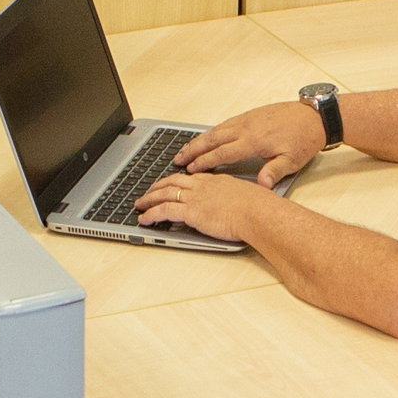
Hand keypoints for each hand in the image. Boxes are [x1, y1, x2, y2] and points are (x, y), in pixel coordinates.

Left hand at [132, 168, 276, 244]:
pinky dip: (151, 214)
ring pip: (163, 195)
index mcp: (214, 181)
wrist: (258, 212)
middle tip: (147, 193)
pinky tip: (144, 220)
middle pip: (171, 183)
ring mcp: (195, 198)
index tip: (167, 184)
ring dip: (148, 200)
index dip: (173, 181)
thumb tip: (233, 205)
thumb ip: (233, 198)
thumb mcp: (244, 196)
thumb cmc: (258, 207)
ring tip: (139, 205)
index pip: (188, 178)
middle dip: (156, 188)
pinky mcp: (191, 212)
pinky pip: (164, 211)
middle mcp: (201, 186)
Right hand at [176, 101, 324, 189]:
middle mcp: (247, 127)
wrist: (315, 116)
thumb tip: (262, 186)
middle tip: (177, 159)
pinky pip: (225, 123)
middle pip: (213, 139)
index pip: (223, 153)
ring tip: (185, 149)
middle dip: (193, 149)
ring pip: (217, 130)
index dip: (205, 162)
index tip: (191, 169)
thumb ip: (273, 172)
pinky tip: (207, 136)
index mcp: (254, 141)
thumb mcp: (292, 161)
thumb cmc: (304, 139)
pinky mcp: (251, 114)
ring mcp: (247, 119)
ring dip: (199, 139)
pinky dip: (212, 131)